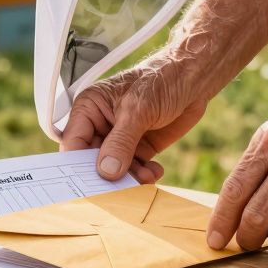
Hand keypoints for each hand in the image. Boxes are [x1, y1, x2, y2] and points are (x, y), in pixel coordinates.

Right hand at [59, 55, 211, 183]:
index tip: (89, 184)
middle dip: (106, 176)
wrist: (193, 78)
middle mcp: (101, 124)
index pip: (73, 143)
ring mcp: (120, 138)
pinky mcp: (138, 148)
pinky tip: (153, 171)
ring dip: (128, 178)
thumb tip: (106, 171)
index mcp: (90, 108)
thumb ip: (120, 142)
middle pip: (92, 161)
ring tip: (144, 177)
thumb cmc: (163, 79)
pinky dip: (142, 176)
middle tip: (119, 188)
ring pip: (114, 170)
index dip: (78, 165)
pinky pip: (133, 170)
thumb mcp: (138, 110)